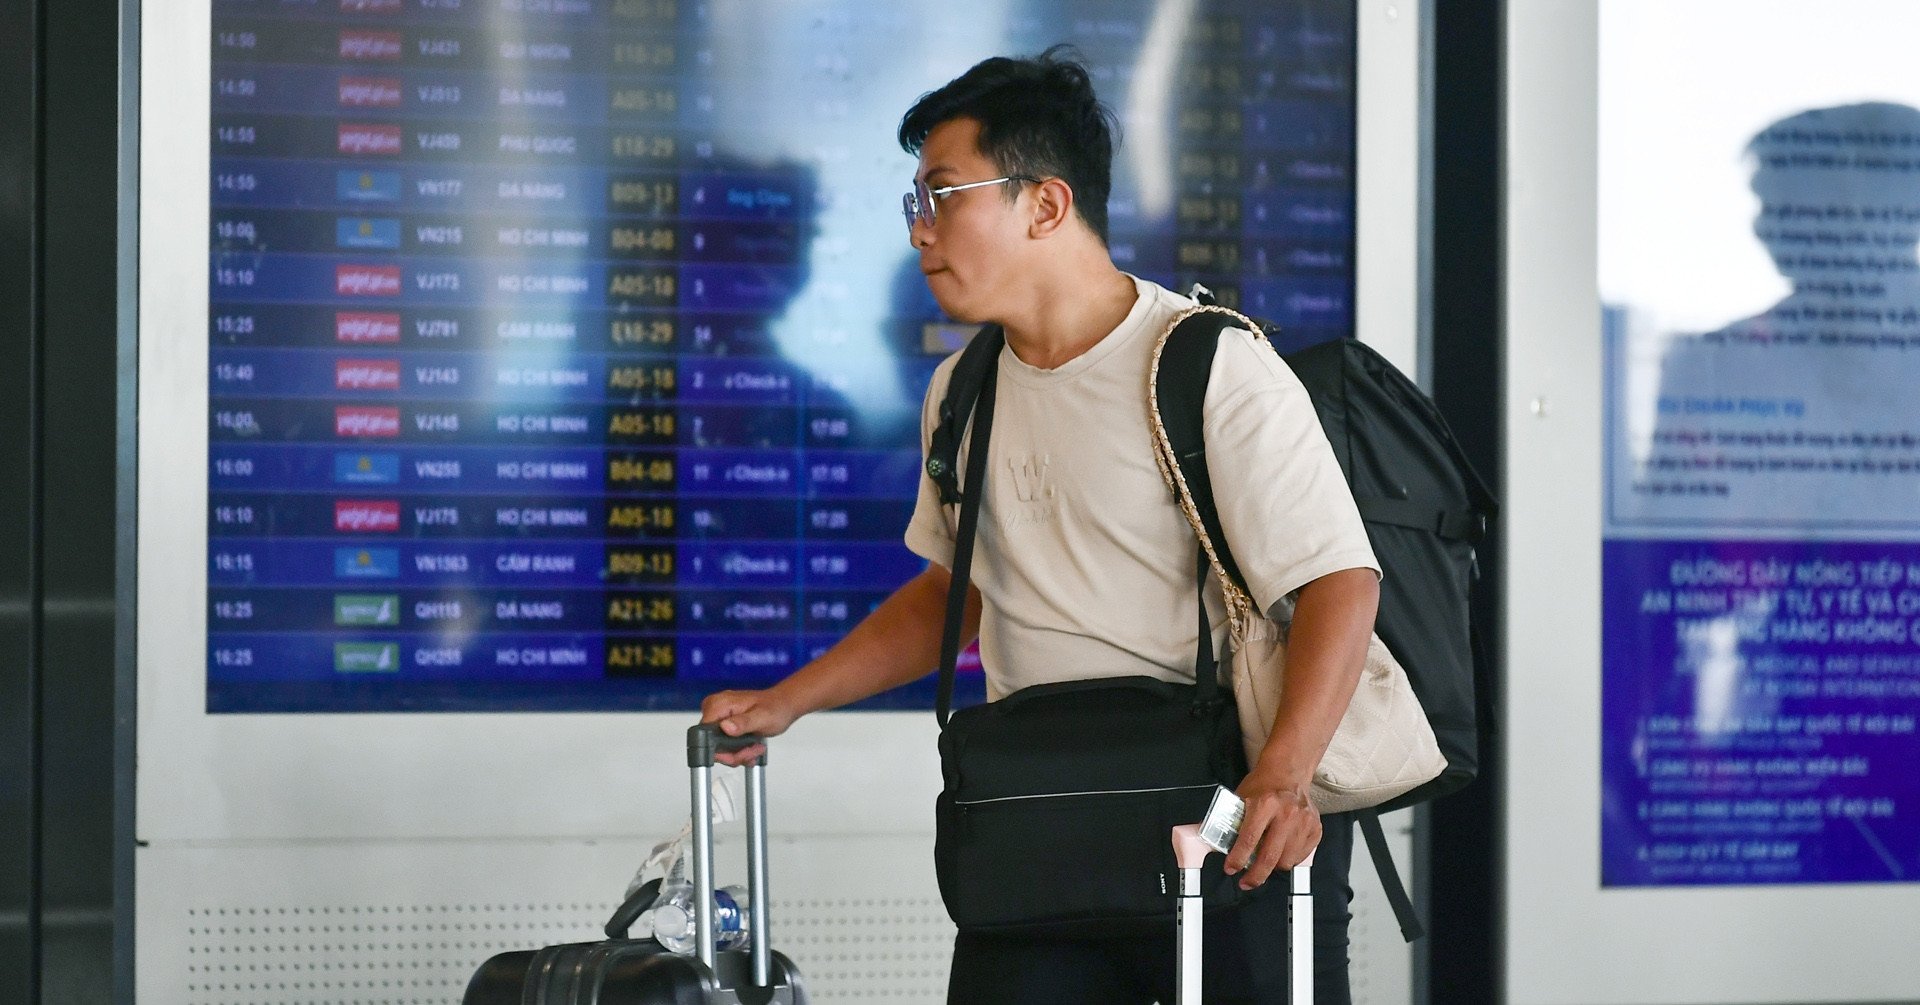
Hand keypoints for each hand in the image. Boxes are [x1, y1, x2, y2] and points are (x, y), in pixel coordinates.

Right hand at [698, 689, 799, 765]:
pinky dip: (738, 752)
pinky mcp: (725, 726)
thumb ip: (743, 723)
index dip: (719, 749)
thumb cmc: (776, 707)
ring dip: (738, 754)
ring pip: (718, 749)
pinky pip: (724, 746)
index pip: (704, 734)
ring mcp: (720, 718)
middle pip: (711, 744)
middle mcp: (716, 709)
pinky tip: (750, 748)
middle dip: (732, 754)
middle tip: (750, 751)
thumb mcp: (761, 717)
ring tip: (754, 748)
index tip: (736, 752)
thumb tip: (726, 727)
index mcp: (719, 704)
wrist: (784, 706)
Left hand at [1222, 768, 1320, 890]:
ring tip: (1264, 863)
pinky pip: (1300, 857)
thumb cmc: (1263, 786)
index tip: (1231, 868)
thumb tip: (1217, 845)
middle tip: (1246, 882)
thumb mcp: (1242, 799)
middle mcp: (1287, 814)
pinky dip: (1289, 859)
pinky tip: (1280, 852)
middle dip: (1255, 875)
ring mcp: (1304, 822)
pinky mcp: (1315, 829)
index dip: (1238, 859)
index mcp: (1265, 804)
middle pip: (1270, 856)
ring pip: (1286, 861)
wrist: (1288, 774)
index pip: (1249, 839)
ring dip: (1273, 868)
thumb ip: (1233, 822)